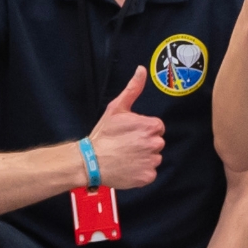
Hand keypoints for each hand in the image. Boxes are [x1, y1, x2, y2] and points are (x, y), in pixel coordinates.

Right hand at [88, 66, 164, 189]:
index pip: (157, 127)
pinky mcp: (147, 177)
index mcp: (151, 126)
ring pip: (154, 158)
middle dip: (145, 143)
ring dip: (144, 158)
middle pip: (157, 143)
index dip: (143, 130)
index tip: (131, 133)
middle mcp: (155, 144)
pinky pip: (150, 173)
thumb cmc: (104, 134)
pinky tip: (128, 167)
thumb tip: (141, 69)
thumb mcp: (117, 108)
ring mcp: (151, 162)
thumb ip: (133, 88)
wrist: (91, 161)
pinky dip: (141, 172)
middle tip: (127, 145)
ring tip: (126, 156)